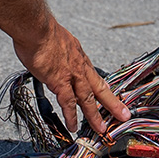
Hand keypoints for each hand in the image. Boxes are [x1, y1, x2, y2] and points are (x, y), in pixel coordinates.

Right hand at [13, 19, 130, 138]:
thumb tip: (51, 57)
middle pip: (100, 88)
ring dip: (95, 115)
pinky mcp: (60, 81)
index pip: (93, 75)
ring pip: (88, 99)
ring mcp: (72, 75)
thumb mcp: (57, 40)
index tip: (109, 96)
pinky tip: (73, 126)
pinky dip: (71, 116)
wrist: (36, 28)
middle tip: (122, 115)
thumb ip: (57, 52)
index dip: (101, 87)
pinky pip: (68, 102)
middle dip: (112, 103)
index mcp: (79, 55)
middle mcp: (80, 66)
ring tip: (101, 129)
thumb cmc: (40, 30)